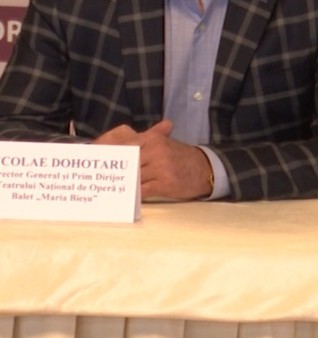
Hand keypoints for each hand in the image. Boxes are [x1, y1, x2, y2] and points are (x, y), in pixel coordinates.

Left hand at [94, 120, 213, 200]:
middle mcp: (156, 151)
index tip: (93, 161)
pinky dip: (131, 195)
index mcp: (153, 139)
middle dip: (111, 171)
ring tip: (107, 189)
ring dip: (120, 185)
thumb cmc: (179, 156)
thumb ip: (139, 140)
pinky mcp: (165, 184)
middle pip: (126, 162)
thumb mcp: (162, 142)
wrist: (204, 168)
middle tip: (95, 178)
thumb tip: (111, 139)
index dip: (107, 154)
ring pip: (132, 177)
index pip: (124, 146)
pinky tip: (124, 198)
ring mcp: (161, 168)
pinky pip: (141, 191)